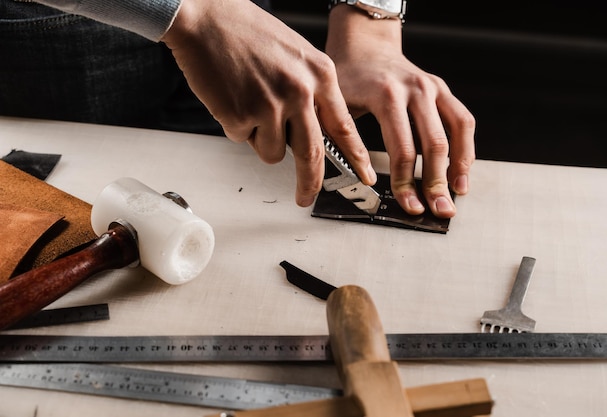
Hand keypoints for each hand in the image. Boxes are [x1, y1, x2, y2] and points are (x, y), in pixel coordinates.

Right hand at [162, 0, 375, 206]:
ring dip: (261, 140)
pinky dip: (237, 127)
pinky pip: (244, 140)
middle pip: (311, 154)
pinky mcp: (241, 116)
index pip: (343, 126)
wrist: (205, 16)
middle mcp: (300, 91)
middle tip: (305, 197)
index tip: (364, 176)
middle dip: (309, 182)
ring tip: (248, 104)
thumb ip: (311, 91)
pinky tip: (232, 98)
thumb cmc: (246, 31)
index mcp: (320, 74)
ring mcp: (270, 105)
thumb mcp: (296, 54)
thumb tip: (315, 130)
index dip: (355, 156)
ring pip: (274, 153)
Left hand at [326, 6, 475, 217]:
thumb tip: (355, 181)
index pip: (403, 149)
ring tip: (457, 193)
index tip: (409, 205)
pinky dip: (465, 147)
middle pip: (434, 144)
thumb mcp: (337, 106)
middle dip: (436, 182)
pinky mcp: (442, 90)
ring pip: (457, 131)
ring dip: (459, 166)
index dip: (406, 182)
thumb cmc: (348, 78)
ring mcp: (433, 87)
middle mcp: (415, 89)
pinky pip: (462, 120)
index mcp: (386, 95)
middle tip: (438, 209)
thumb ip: (345, 140)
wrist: (364, 46)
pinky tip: (461, 170)